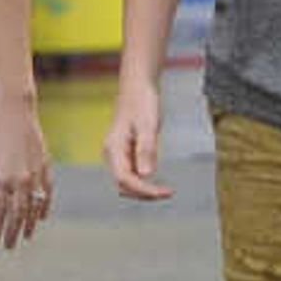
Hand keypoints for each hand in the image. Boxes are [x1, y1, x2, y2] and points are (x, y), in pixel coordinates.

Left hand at [0, 99, 53, 249]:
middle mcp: (18, 180)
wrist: (13, 110)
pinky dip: (45, 206)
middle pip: (16, 215)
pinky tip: (42, 216)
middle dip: (11, 233)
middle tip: (8, 245)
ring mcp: (34, 174)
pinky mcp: (45, 166)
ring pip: (33, 207)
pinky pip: (47, 192)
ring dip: (29, 224)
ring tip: (26, 237)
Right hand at [103, 76, 174, 201]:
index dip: (144, 190)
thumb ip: (147, 150)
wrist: (137, 87)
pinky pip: (133, 174)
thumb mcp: (148, 125)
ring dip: (144, 190)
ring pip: (128, 182)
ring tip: (165, 190)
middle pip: (124, 185)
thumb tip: (147, 175)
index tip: (164, 192)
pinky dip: (145, 182)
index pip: (125, 179)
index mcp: (113, 148)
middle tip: (167, 193)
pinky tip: (159, 181)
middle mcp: (112, 154)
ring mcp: (118, 155)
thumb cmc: (142, 102)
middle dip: (144, 193)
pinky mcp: (125, 154)